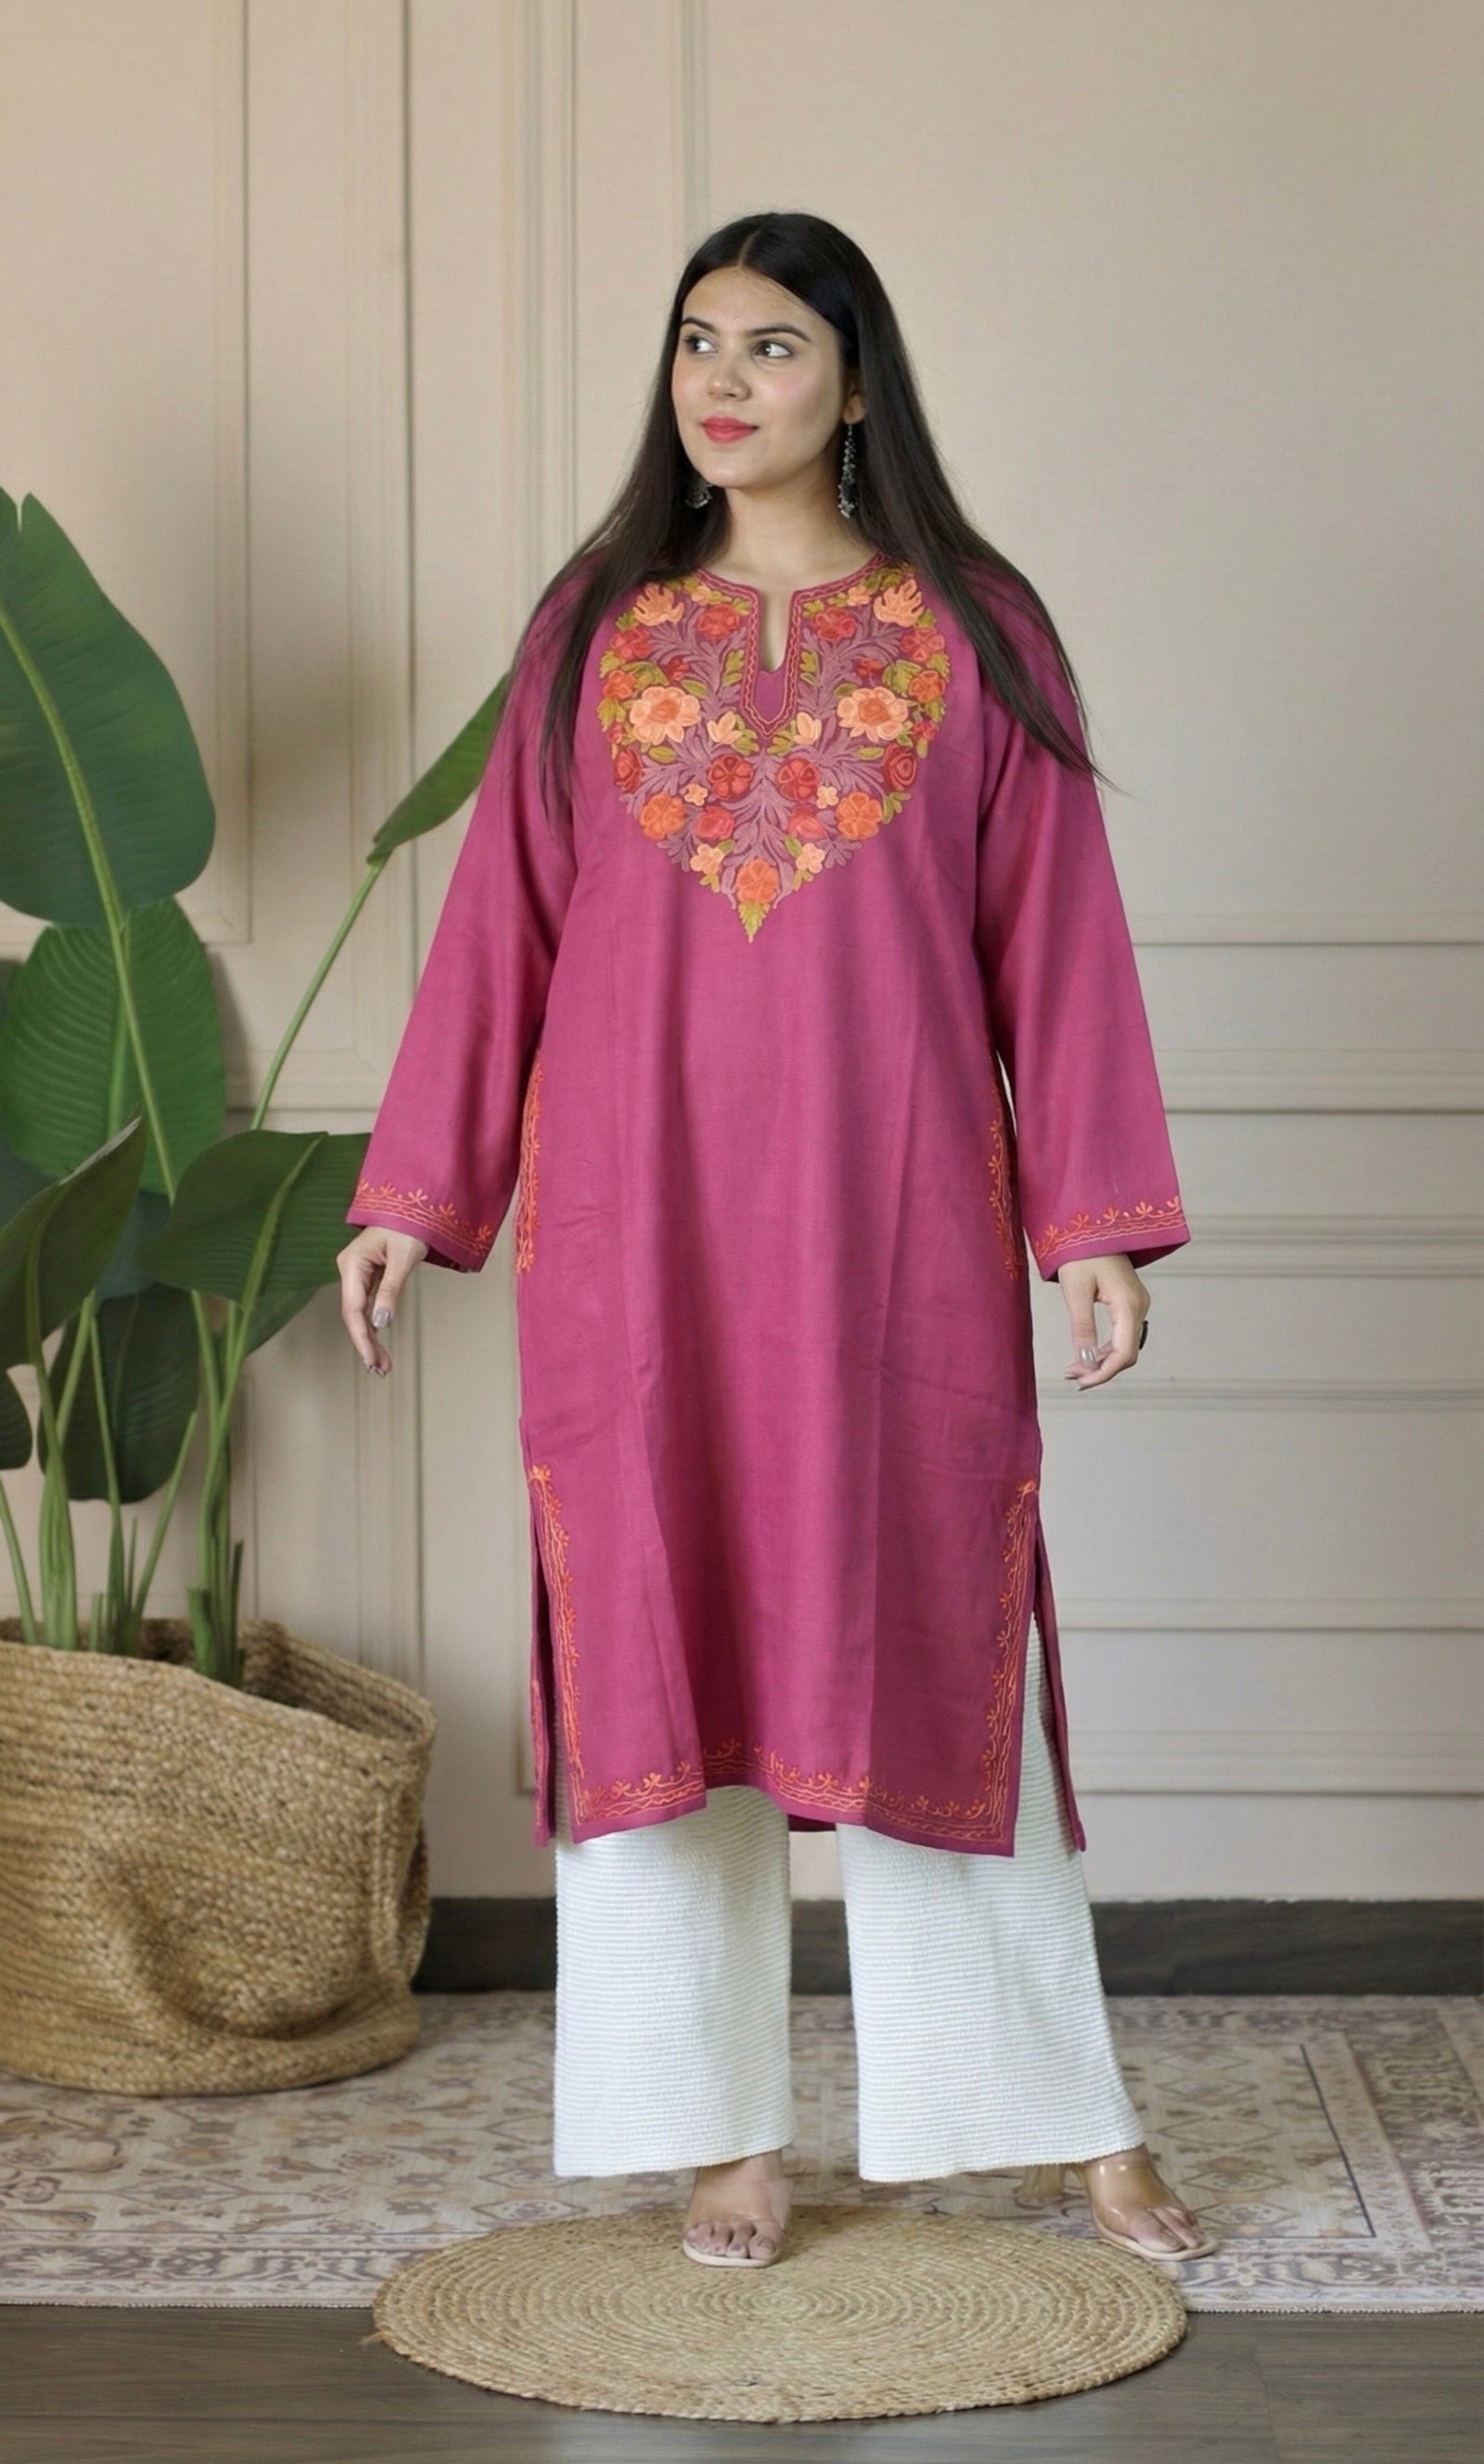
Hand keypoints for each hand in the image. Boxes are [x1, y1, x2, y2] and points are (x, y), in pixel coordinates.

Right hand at [336, 1226, 427, 1374]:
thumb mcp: (404, 1259)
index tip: (371, 1360)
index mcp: (352, 1264)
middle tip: (380, 1370)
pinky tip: (379, 1343)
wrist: (414, 1206)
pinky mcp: (367, 1276)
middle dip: (365, 1343)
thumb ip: (391, 1291)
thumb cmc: (410, 1226)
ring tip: (382, 1364)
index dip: (361, 1337)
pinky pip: (367, 1305)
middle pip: (353, 1315)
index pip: (353, 1309)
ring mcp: (357, 1274)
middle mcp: (349, 1270)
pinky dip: (374, 1324)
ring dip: (370, 1338)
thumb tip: (381, 1323)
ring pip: (359, 1313)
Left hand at [1058, 1253, 1148, 1389]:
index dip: (1104, 1373)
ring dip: (1101, 1362)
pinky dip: (1105, 1349)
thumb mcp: (1076, 1291)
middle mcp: (1139, 1307)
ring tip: (1074, 1370)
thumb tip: (1083, 1361)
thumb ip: (1082, 1327)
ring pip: (1124, 1346)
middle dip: (1100, 1370)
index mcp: (1128, 1304)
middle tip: (1072, 1377)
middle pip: (1126, 1353)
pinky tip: (1086, 1355)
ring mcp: (1137, 1305)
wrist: (1093, 1225)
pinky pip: (1122, 1334)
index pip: (1123, 1353)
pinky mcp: (1129, 1303)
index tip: (1082, 1383)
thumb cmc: (1081, 1252)